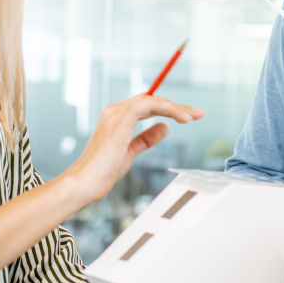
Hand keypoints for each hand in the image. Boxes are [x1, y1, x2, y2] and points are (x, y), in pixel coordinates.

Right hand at [63, 93, 203, 205]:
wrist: (84, 183)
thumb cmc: (103, 171)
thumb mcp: (131, 152)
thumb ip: (146, 139)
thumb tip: (164, 127)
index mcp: (117, 117)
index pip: (148, 105)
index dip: (170, 108)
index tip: (189, 116)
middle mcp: (115, 111)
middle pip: (153, 99)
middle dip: (178, 106)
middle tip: (199, 114)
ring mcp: (116, 114)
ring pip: (152, 99)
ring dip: (175, 107)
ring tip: (192, 117)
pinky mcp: (120, 120)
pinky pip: (148, 104)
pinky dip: (166, 108)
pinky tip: (178, 118)